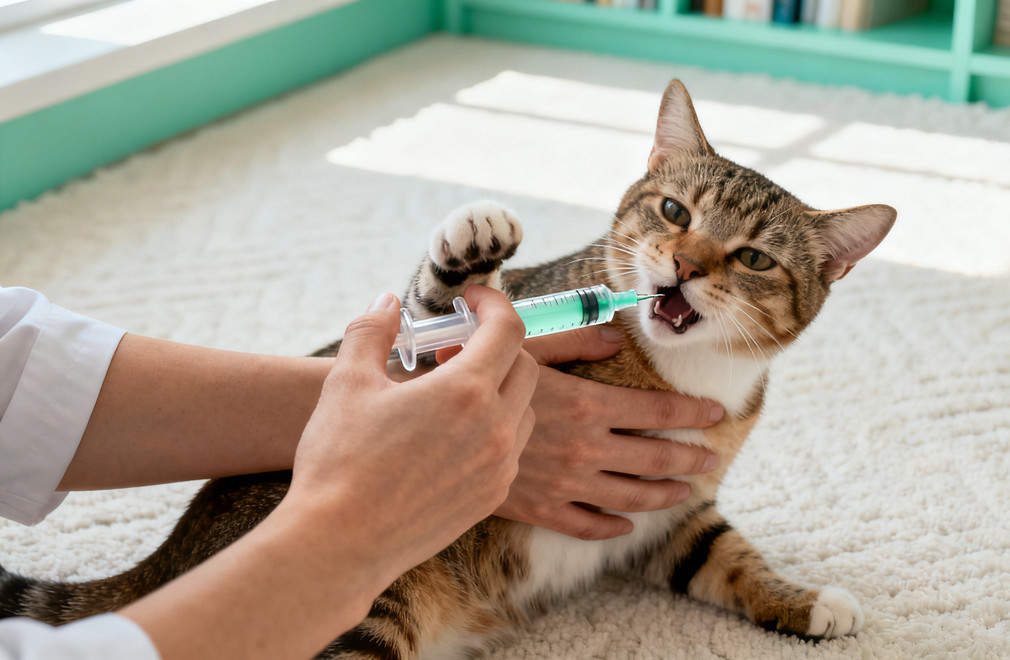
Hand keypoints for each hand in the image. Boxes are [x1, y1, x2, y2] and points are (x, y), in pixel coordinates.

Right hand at [287, 287, 538, 583]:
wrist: (340, 542)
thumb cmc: (340, 460)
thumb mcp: (346, 381)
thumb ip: (371, 331)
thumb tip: (386, 303)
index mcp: (465, 390)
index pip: (508, 329)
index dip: (493, 303)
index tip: (472, 299)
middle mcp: (495, 427)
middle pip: (525, 367)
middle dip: (498, 346)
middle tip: (456, 346)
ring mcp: (499, 466)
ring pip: (524, 409)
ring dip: (501, 388)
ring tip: (453, 390)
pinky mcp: (493, 496)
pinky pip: (512, 448)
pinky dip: (496, 427)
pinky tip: (454, 432)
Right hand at [496, 324, 722, 540]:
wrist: (432, 434)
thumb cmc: (478, 379)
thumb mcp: (526, 347)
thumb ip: (576, 340)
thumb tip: (617, 337)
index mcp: (588, 405)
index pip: (659, 411)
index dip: (693, 412)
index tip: (717, 413)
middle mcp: (587, 449)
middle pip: (657, 458)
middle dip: (691, 458)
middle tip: (712, 457)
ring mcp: (567, 485)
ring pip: (633, 497)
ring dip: (665, 494)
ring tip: (686, 491)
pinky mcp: (542, 510)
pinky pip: (589, 525)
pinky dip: (613, 528)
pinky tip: (627, 526)